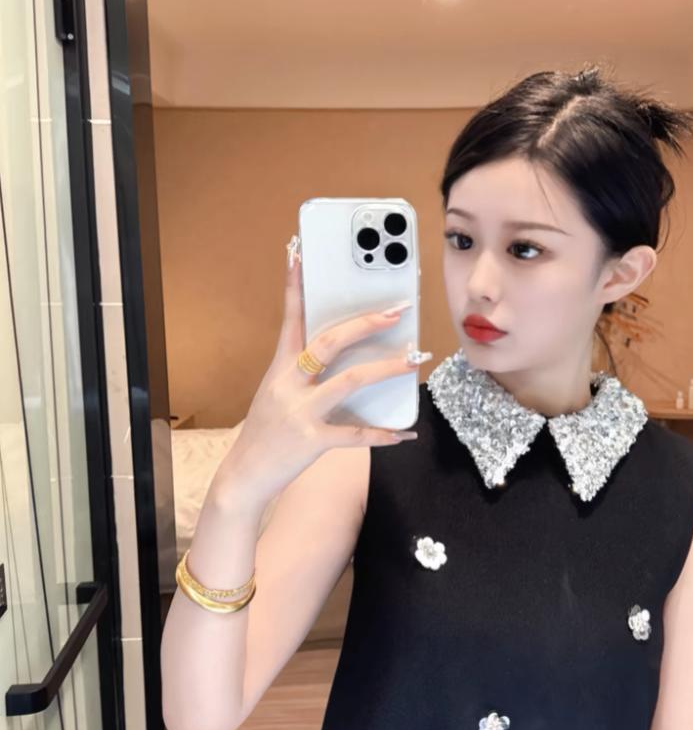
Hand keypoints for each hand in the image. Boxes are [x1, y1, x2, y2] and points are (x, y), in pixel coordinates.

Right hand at [216, 237, 422, 510]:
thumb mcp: (277, 394)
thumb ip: (303, 374)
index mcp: (279, 368)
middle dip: (365, 324)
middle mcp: (288, 384)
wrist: (243, 476)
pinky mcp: (311, 441)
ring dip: (385, 369)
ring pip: (349, 381)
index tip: (300, 253)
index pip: (290, 318)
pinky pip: (355, 435)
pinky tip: (404, 434)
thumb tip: (345, 355)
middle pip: (329, 342)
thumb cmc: (266, 432)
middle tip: (396, 311)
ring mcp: (300, 412)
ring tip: (412, 361)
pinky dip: (383, 435)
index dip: (295, 286)